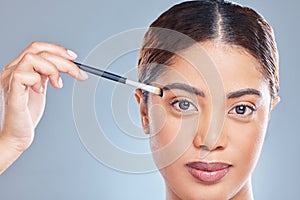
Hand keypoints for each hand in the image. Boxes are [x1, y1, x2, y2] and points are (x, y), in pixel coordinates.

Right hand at [0, 41, 87, 172]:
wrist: (16, 136)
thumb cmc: (26, 115)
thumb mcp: (40, 89)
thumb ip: (47, 76)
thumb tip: (65, 66)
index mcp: (20, 69)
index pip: (37, 48)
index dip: (57, 49)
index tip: (73, 57)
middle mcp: (13, 71)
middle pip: (39, 51)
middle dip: (64, 61)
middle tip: (77, 73)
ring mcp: (10, 81)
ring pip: (32, 58)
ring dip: (52, 69)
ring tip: (57, 85)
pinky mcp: (12, 93)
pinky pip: (22, 75)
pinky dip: (37, 80)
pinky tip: (40, 91)